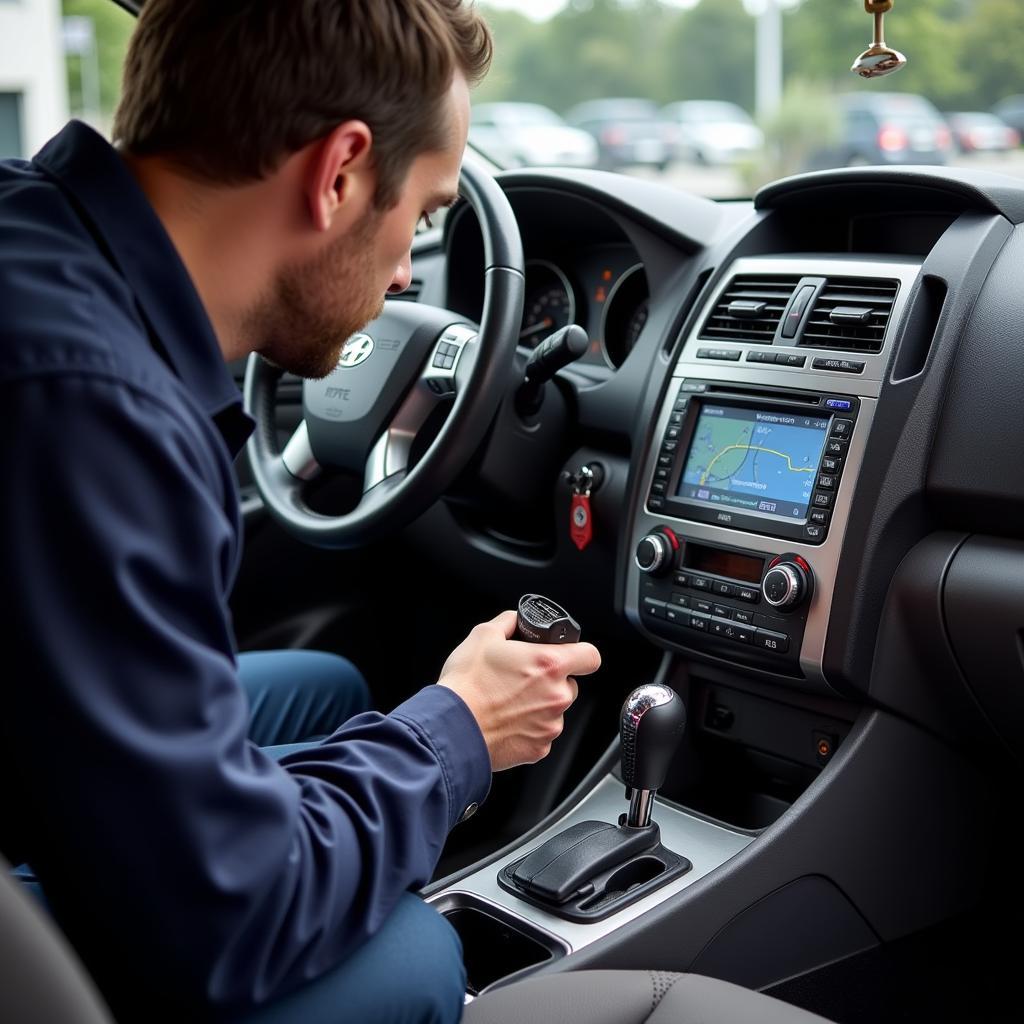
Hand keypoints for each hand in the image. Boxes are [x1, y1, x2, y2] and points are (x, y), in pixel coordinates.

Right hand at [438, 610, 601, 771]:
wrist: (451, 727)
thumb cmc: (467, 684)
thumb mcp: (483, 635)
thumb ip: (508, 622)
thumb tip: (515, 620)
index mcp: (549, 664)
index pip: (590, 656)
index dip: (580, 653)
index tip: (569, 656)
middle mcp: (557, 696)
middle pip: (570, 684)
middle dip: (551, 681)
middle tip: (522, 679)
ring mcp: (550, 725)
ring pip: (554, 710)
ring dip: (539, 705)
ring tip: (508, 702)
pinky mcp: (540, 748)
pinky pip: (541, 733)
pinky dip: (527, 728)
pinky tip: (505, 721)